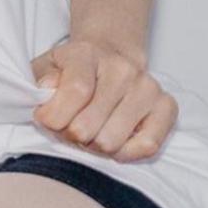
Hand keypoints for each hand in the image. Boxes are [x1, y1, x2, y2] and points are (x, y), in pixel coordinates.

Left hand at [31, 38, 177, 161]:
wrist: (109, 57)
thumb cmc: (72, 69)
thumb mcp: (45, 67)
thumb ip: (40, 80)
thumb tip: (48, 93)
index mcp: (87, 53)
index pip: (76, 92)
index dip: (55, 117)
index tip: (46, 121)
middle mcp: (122, 68)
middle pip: (90, 125)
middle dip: (71, 135)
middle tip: (69, 128)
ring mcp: (147, 87)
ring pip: (112, 141)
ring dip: (94, 146)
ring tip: (90, 133)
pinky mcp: (167, 106)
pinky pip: (147, 146)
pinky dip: (124, 153)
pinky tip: (112, 143)